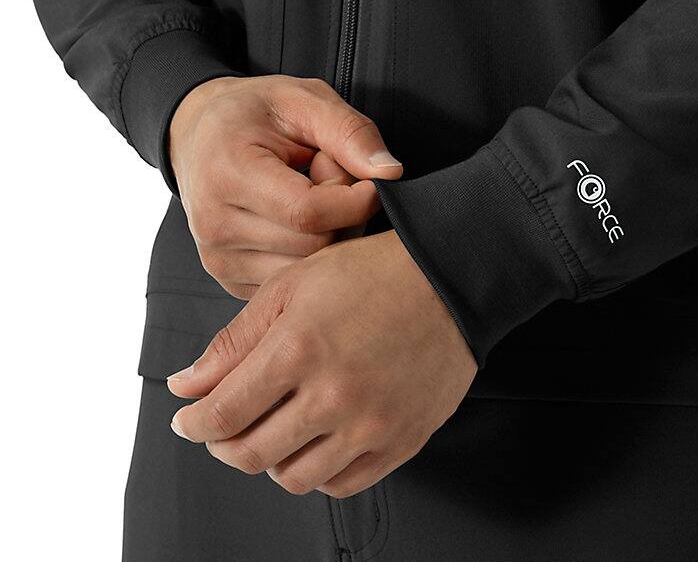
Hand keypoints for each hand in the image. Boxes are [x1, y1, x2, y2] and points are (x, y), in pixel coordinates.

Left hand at [166, 230, 478, 497]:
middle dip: (223, 444)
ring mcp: (371, 425)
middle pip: (251, 454)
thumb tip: (187, 385)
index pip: (222, 415)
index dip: (193, 423)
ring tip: (274, 429)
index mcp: (298, 349)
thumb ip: (235, 340)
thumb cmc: (371, 274)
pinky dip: (317, 472)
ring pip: (294, 478)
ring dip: (270, 459)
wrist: (449, 279)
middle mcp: (333, 395)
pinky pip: (343, 485)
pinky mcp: (401, 441)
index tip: (187, 419)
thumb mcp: (292, 286)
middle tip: (224, 426)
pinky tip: (315, 441)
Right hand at [168, 75, 402, 297]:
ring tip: (313, 195)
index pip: (309, 213)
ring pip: (308, 269)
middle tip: (331, 176)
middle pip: (315, 245)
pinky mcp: (230, 278)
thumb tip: (390, 173)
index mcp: (227, 173)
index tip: (371, 179)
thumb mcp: (303, 100)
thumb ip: (349, 132)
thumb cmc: (255, 113)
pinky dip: (311, 254)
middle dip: (343, 215)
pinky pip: (293, 280)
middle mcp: (214, 224)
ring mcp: (219, 257)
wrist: (200, 134)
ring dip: (330, 236)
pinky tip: (300, 221)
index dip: (356, 199)